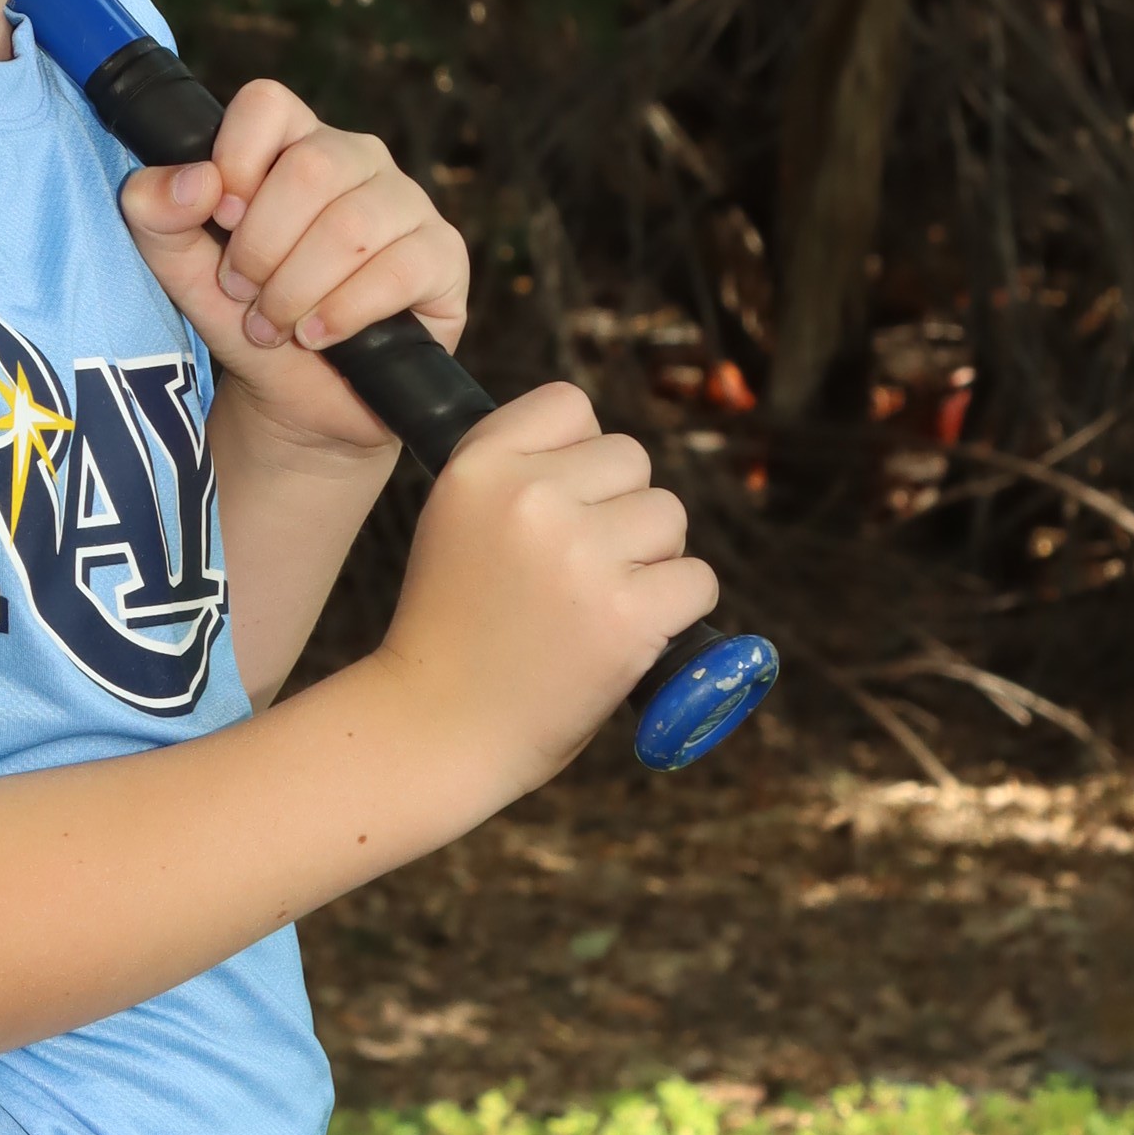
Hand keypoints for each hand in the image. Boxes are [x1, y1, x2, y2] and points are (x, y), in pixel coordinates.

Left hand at [117, 79, 469, 455]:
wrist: (296, 402)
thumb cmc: (246, 321)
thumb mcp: (183, 271)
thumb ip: (156, 216)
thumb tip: (194, 181)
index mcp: (294, 144)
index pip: (267, 104)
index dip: (235, 161)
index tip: (221, 221)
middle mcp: (357, 160)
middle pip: (311, 168)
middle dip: (262, 247)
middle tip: (244, 293)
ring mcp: (407, 204)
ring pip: (352, 226)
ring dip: (296, 290)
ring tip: (275, 326)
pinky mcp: (442, 256)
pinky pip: (397, 269)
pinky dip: (342, 313)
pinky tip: (317, 335)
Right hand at [361, 379, 714, 813]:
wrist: (436, 729)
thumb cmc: (454, 628)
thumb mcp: (454, 521)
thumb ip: (517, 471)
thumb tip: (601, 449)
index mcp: (478, 466)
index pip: (570, 406)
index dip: (576, 456)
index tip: (554, 508)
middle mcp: (529, 497)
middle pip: (631, 459)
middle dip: (618, 511)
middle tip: (575, 572)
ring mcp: (581, 554)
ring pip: (669, 515)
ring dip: (651, 558)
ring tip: (597, 604)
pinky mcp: (628, 614)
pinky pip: (697, 580)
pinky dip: (677, 609)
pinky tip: (630, 634)